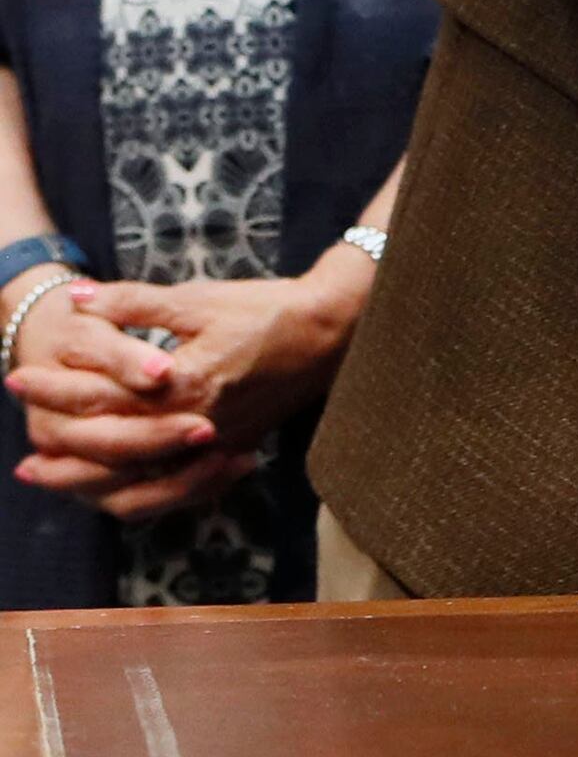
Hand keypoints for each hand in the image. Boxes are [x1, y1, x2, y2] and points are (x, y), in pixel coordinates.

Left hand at [9, 262, 371, 517]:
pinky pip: (170, 488)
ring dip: (87, 482)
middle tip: (21, 449)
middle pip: (109, 448)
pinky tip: (112, 488)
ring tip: (51, 478)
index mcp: (183, 384)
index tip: (19, 379)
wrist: (332, 331)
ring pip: (137, 480)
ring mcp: (213, 444)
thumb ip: (134, 303)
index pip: (100, 395)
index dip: (55, 387)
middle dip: (60, 444)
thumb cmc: (266, 309)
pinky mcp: (227, 450)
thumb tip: (77, 299)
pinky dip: (134, 493)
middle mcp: (193, 424)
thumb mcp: (198, 299)